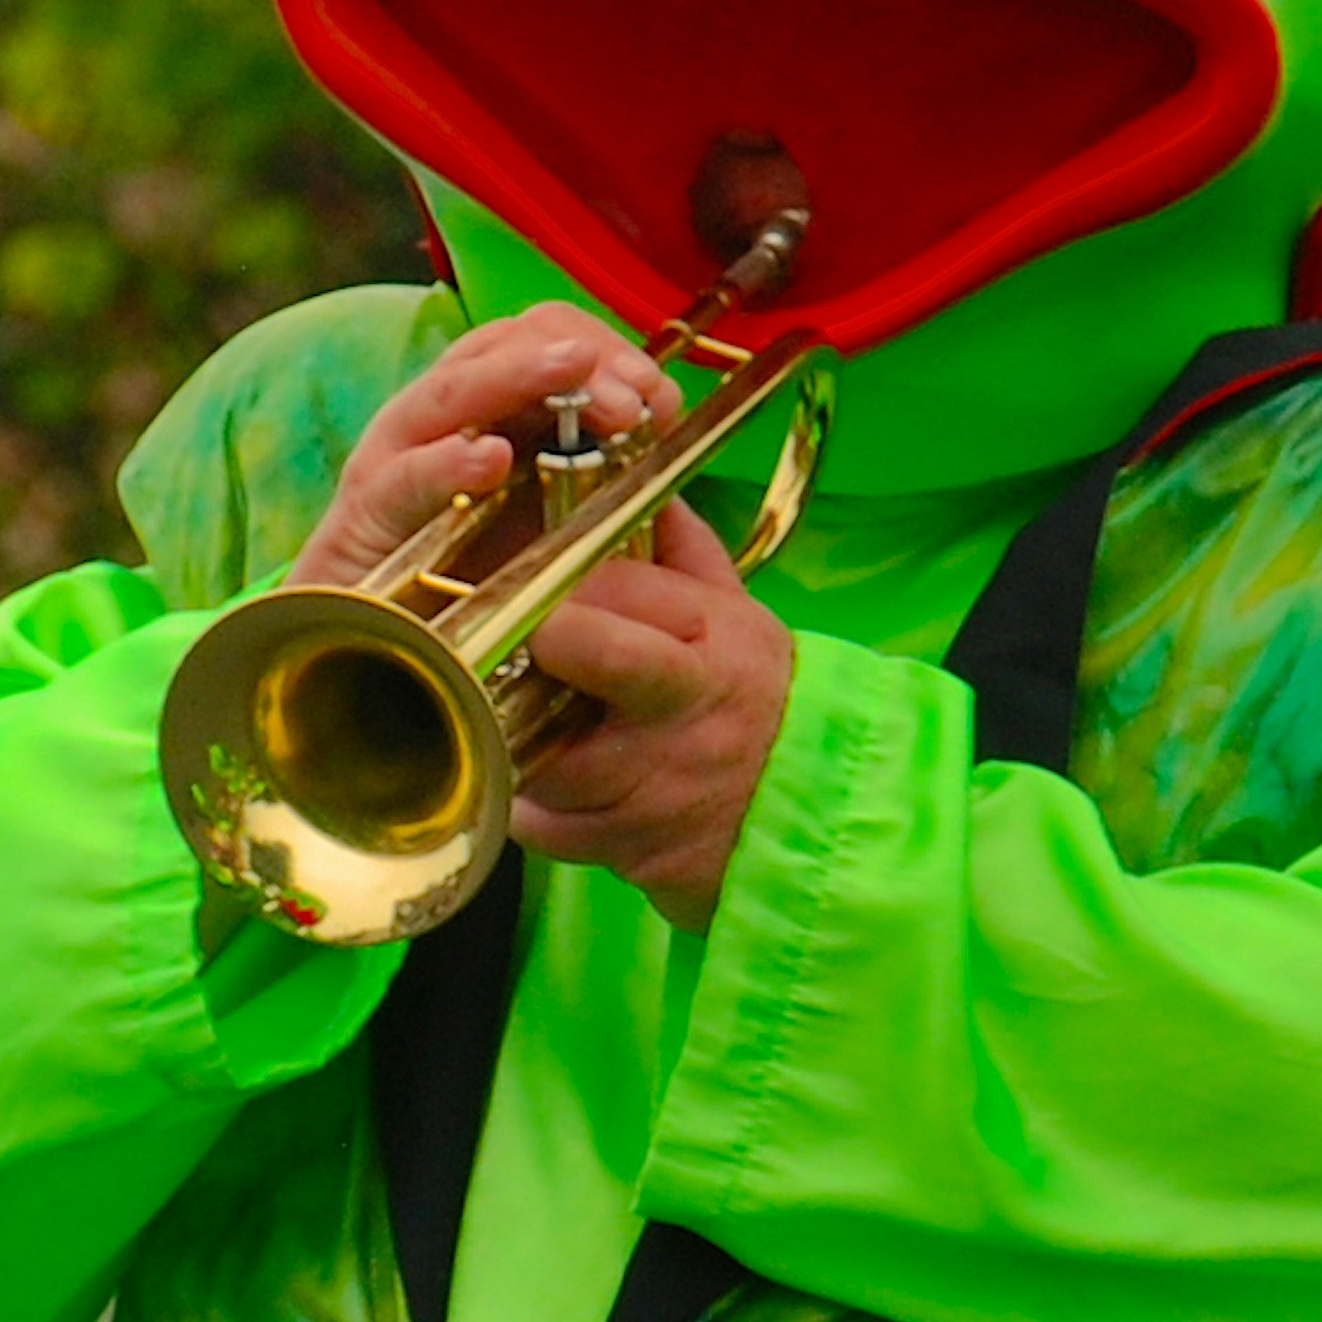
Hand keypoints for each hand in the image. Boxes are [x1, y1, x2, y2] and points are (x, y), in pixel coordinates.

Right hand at [290, 303, 680, 590]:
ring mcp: (392, 463)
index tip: (659, 395)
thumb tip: (660, 421)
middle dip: (576, 356)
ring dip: (518, 375)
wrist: (368, 670)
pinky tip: (489, 460)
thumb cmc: (467, 592)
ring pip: (450, 392)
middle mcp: (436, 421)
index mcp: (487, 412)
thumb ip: (599, 474)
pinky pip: (399, 481)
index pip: (543, 337)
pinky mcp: (358, 524)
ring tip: (574, 368)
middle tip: (636, 399)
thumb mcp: (549, 526)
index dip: (606, 349)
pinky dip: (444, 464)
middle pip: (500, 344)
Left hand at [514, 499, 792, 932]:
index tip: (526, 584)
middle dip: (534, 640)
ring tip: (517, 716)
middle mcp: (683, 708)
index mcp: (710, 639)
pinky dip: (529, 806)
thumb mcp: (739, 614)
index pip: (615, 587)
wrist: (819, 812)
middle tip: (501, 644)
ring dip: (513, 733)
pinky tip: (544, 783)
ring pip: (542, 750)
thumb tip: (628, 473)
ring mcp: (654, 785)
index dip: (555, 581)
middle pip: (587, 656)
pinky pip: (543, 825)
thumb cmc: (760, 699)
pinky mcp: (628, 848)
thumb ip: (677, 546)